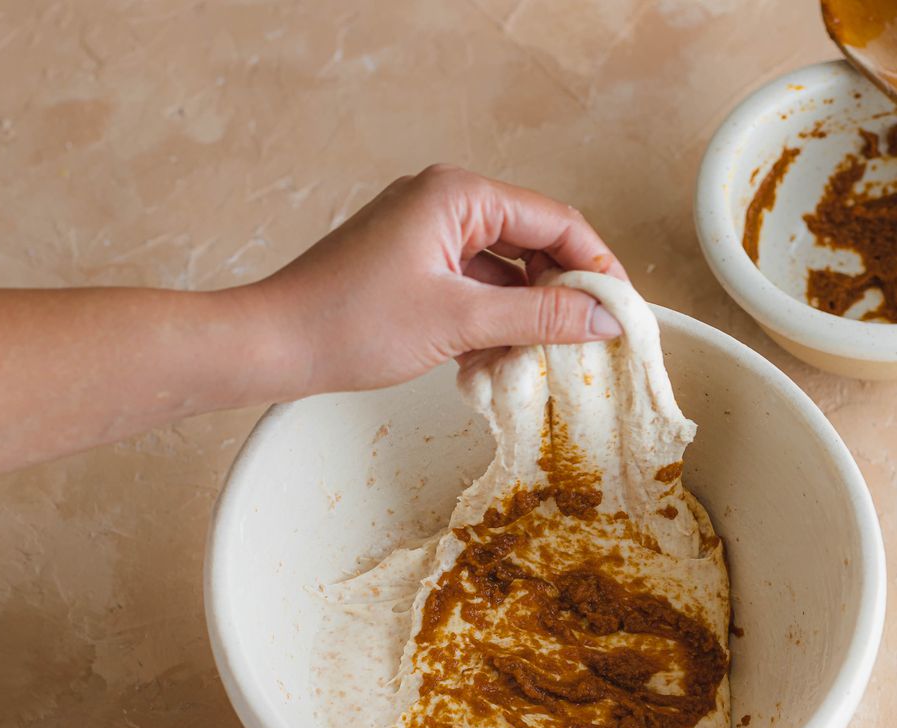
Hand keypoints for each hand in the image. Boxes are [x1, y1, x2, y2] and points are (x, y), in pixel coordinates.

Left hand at [236, 164, 628, 397]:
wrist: (272, 346)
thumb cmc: (350, 322)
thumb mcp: (459, 322)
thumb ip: (540, 316)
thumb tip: (605, 319)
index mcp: (458, 194)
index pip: (556, 221)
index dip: (598, 266)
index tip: (623, 311)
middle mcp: (445, 201)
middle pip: (533, 243)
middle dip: (560, 295)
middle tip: (589, 343)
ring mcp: (426, 233)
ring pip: (504, 272)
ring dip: (523, 317)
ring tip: (538, 361)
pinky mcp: (412, 266)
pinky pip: (473, 288)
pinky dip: (490, 323)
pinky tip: (493, 364)